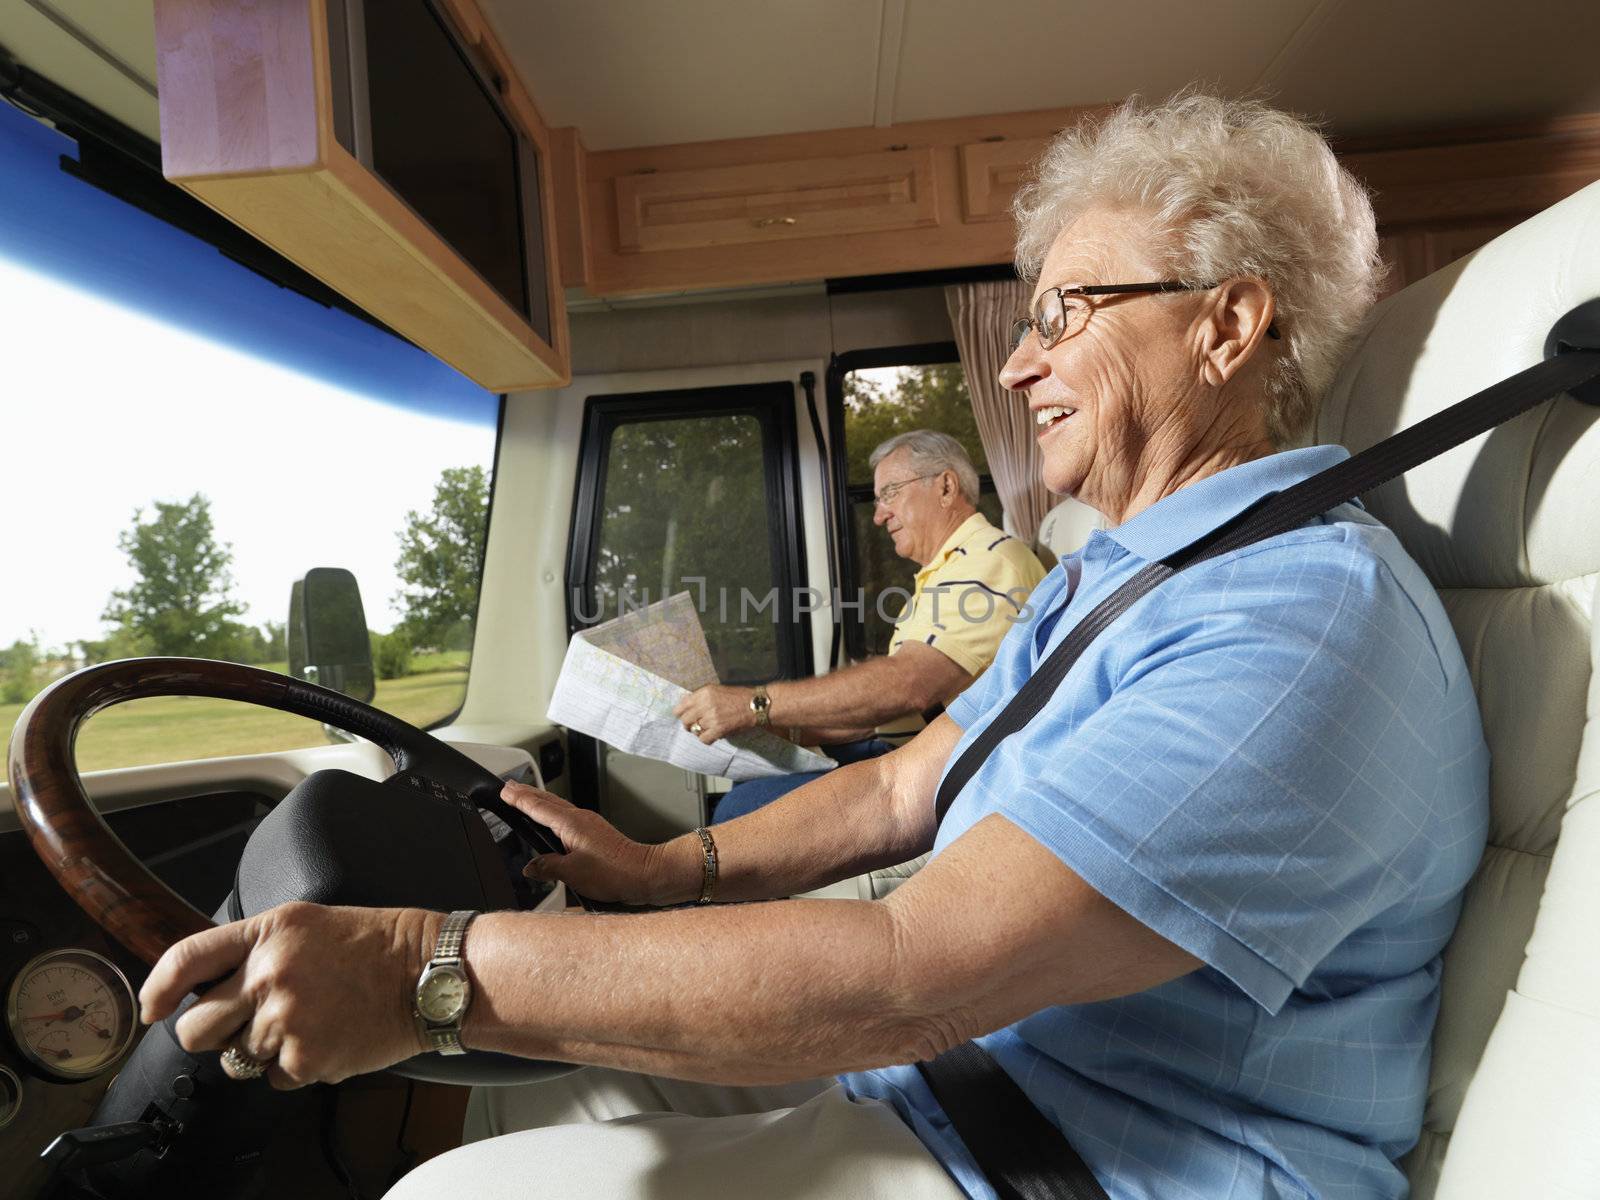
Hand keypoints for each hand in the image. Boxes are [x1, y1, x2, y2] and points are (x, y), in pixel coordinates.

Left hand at [140, 902, 433, 1088]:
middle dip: (212, 1033)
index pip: (185, 961)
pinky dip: (295, 1067)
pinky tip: (326, 1038)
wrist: (429, 973)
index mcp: (268, 934)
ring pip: (237, 1058)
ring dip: (263, 1049)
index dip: (157, 990)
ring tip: (309, 1022)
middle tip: (245, 1023)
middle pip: (194, 1028)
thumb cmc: (375, 946)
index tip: (153, 1008)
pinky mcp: (305, 1059)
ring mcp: (285, 1021)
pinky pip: (272, 1079)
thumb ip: (254, 949)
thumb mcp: (306, 924)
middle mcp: (269, 975)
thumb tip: (206, 985)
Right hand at [503, 782, 688, 905]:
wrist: (643, 873)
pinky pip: (567, 817)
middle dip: (527, 793)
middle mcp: (580, 818)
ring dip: (540, 802)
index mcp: (571, 823)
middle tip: (510, 787)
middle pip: (547, 801)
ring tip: (525, 799)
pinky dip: (553, 814)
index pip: (538, 807)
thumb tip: (531, 867)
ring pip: (558, 808)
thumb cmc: (615, 872)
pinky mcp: (595, 832)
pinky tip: (552, 822)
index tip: (504, 791)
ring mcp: (589, 824)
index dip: (519, 799)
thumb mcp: (572, 873)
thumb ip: (548, 867)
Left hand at [672, 684, 754, 743]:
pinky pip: (704, 739)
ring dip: (700, 731)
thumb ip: (700, 697)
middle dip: (689, 724)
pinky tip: (712, 734)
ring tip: (708, 728)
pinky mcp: (719, 729)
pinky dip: (706, 738)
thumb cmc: (737, 696)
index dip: (680, 714)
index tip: (684, 716)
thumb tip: (685, 707)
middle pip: (685, 720)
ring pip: (695, 730)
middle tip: (695, 725)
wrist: (755, 704)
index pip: (681, 707)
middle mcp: (706, 704)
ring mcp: (712, 718)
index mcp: (704, 693)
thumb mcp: (716, 690)